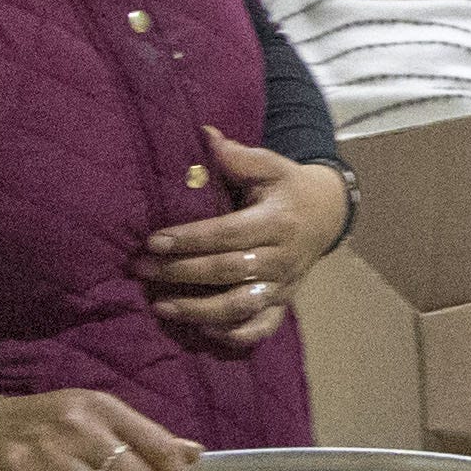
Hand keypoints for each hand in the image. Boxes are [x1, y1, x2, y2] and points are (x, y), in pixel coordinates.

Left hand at [146, 130, 351, 346]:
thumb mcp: (271, 165)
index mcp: (277, 222)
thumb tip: (205, 136)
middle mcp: (281, 257)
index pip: (227, 234)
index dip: (189, 239)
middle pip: (227, 271)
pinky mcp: (284, 302)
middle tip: (141, 269)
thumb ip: (239, 156)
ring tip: (161, 306)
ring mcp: (283, 285)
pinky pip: (262, 327)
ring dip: (199, 310)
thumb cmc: (288, 187)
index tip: (153, 241)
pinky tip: (202, 331)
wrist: (328, 214)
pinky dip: (234, 335)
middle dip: (180, 272)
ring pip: (241, 306)